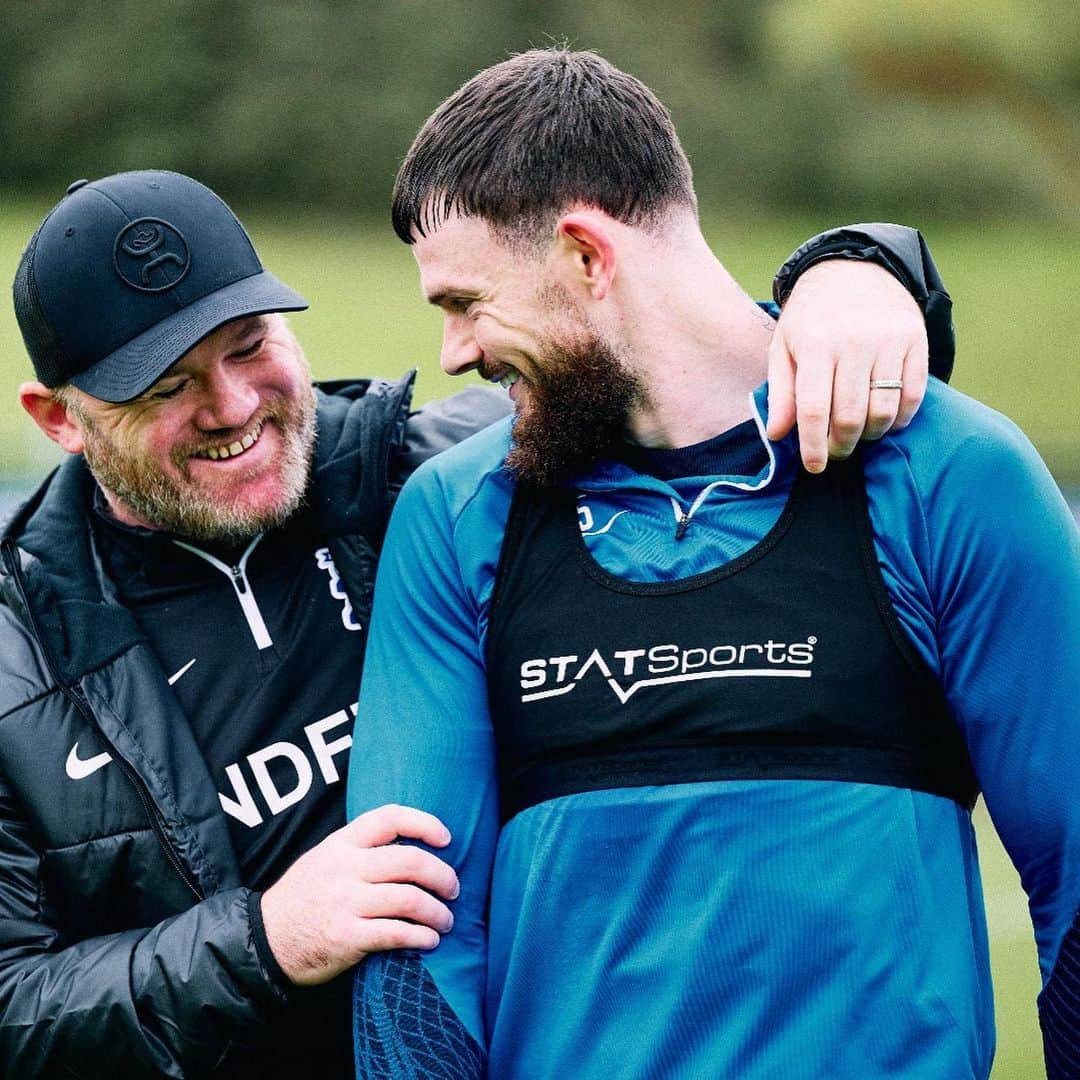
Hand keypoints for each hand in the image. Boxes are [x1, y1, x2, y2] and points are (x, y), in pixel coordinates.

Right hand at [260, 804, 458, 985]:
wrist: (264, 940)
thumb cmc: (304, 897)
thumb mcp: (325, 857)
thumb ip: (360, 849)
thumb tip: (412, 846)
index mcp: (342, 844)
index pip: (390, 818)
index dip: (424, 823)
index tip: (446, 838)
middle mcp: (346, 869)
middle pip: (409, 861)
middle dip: (442, 875)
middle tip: (454, 888)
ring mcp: (346, 903)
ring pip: (409, 899)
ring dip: (437, 911)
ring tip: (446, 920)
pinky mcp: (346, 937)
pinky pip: (396, 934)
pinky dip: (420, 937)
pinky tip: (430, 940)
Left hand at [766, 259, 928, 471]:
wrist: (853, 270)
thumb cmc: (811, 318)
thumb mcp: (783, 348)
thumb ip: (780, 393)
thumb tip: (777, 435)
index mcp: (816, 345)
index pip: (814, 410)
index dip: (813, 446)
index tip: (814, 466)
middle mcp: (854, 343)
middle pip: (851, 416)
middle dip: (842, 446)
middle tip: (836, 453)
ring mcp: (888, 341)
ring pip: (883, 410)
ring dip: (871, 435)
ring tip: (858, 436)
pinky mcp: (915, 340)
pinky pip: (912, 394)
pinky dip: (900, 418)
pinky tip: (885, 421)